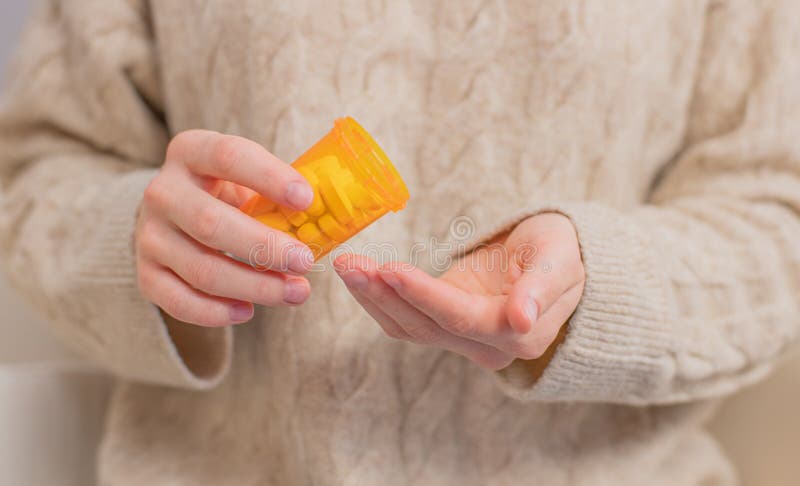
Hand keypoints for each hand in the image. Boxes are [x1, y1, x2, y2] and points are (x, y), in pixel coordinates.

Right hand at [136, 130, 314, 326]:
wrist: (173, 215)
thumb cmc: (228, 194)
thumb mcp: (248, 178)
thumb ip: (279, 191)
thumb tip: (330, 214)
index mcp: (191, 151)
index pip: (228, 155)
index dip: (269, 177)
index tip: (307, 199)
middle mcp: (162, 191)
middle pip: (211, 223)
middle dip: (265, 247)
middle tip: (305, 261)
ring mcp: (148, 235)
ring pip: (201, 268)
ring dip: (254, 287)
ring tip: (295, 293)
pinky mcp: (145, 273)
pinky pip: (178, 301)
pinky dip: (215, 312)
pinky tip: (248, 312)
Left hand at [333, 213, 584, 369]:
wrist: (553, 258)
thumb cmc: (560, 251)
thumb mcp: (560, 259)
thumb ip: (542, 288)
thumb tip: (521, 319)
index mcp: (519, 334)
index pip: (462, 317)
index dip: (424, 295)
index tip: (390, 270)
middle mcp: (488, 347)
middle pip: (426, 327)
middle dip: (385, 294)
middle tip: (351, 263)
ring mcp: (463, 341)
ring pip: (409, 328)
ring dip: (373, 298)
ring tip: (347, 265)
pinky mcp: (444, 326)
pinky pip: (405, 321)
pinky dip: (379, 300)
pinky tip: (358, 276)